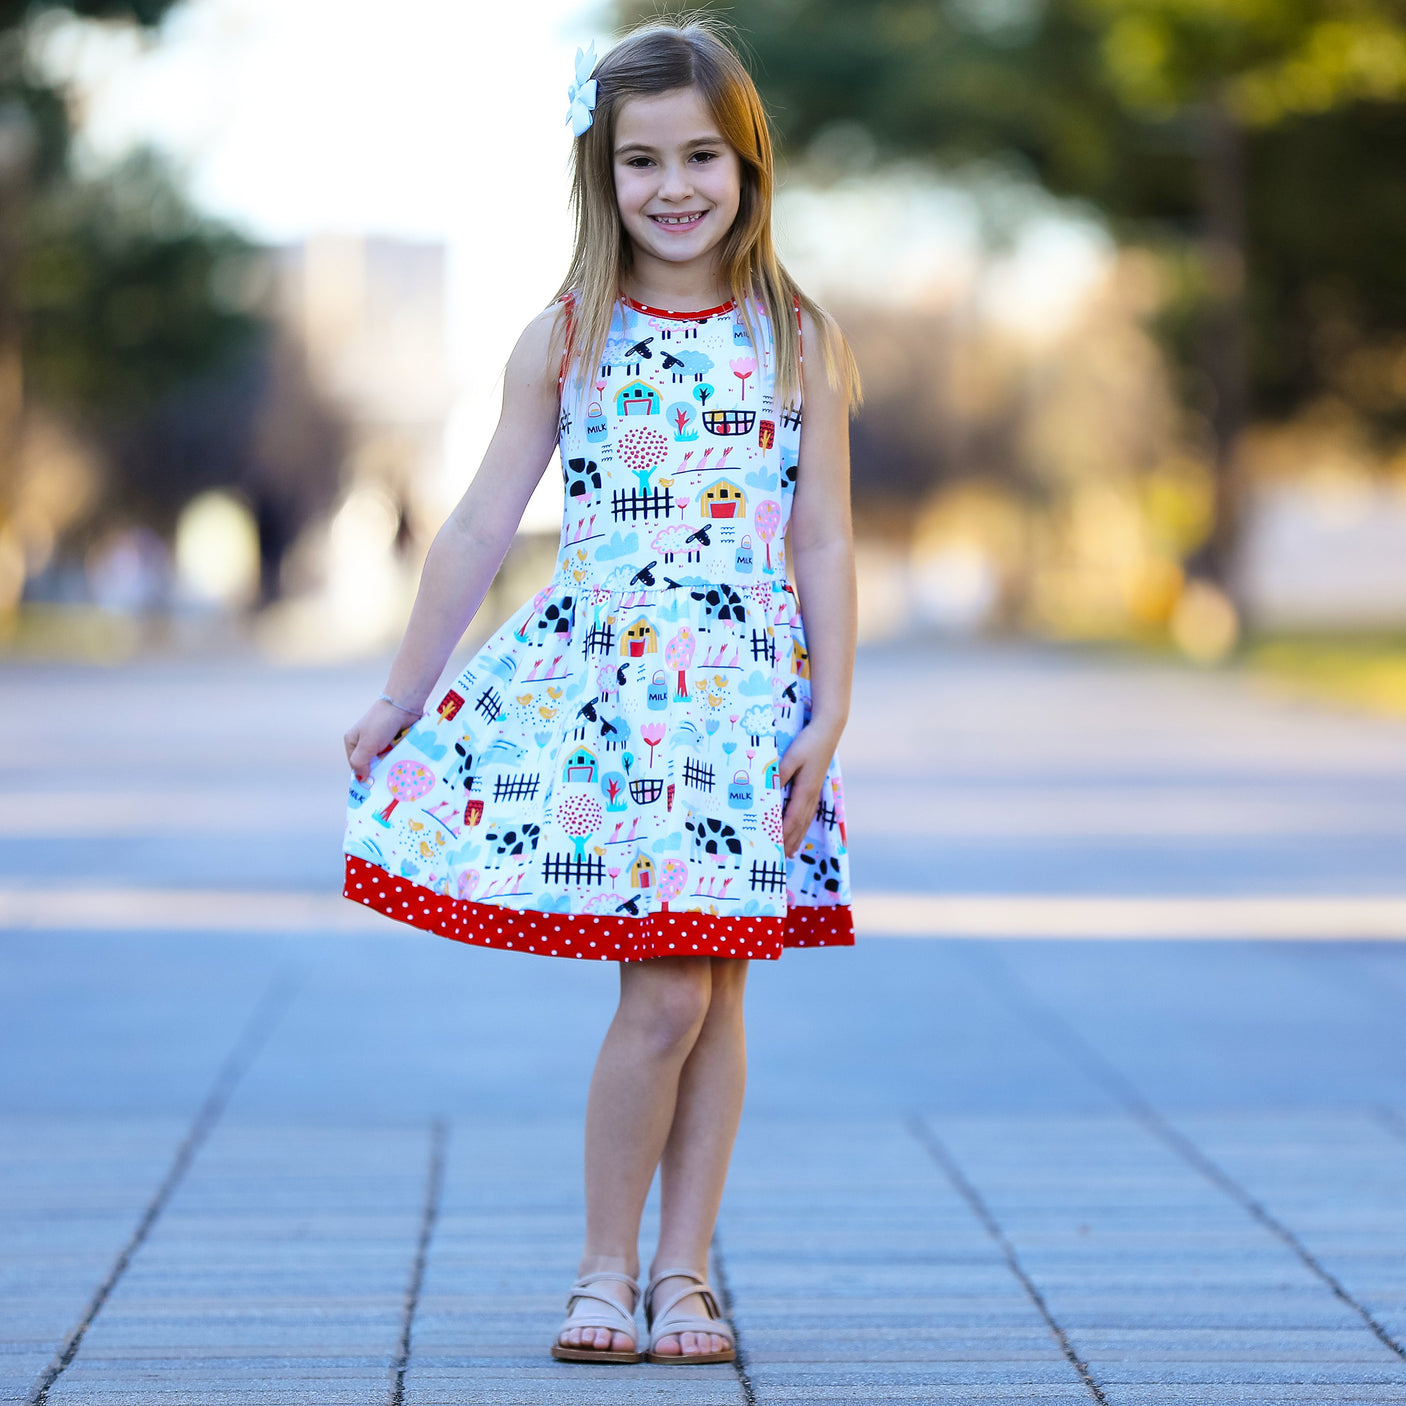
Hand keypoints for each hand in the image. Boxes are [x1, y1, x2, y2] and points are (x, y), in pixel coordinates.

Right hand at [344, 700, 418, 781]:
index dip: (364, 776)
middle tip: (388, 784)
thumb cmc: (380, 723)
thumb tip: (360, 779)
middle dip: (380, 772)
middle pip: (372, 765)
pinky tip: (406, 768)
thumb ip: (360, 762)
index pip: (356, 766)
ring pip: (386, 762)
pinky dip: (400, 760)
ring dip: (392, 767)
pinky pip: (397, 756)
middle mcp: (366, 743)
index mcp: (353, 742)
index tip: (374, 788)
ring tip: (399, 777)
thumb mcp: (366, 744)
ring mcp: (382, 742)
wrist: (403, 705)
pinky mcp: (395, 741)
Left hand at [777, 722, 840, 857]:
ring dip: (797, 837)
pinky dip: (802, 825)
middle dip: (789, 842)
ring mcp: (815, 792)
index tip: (774, 848)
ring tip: (790, 852)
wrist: (828, 730)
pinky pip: (808, 813)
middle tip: (780, 859)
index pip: (791, 819)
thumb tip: (769, 790)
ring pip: (805, 821)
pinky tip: (800, 828)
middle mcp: (811, 795)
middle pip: (799, 825)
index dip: (782, 835)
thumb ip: (779, 773)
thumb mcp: (791, 756)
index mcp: (805, 790)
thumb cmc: (808, 742)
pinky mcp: (815, 787)